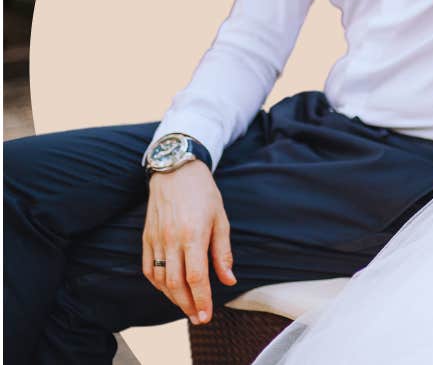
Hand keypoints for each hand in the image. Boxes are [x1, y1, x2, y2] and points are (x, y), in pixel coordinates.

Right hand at [142, 161, 235, 323]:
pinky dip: (157, 284)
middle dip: (187, 305)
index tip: (207, 315)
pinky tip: (169, 290)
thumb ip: (223, 252)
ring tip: (187, 307)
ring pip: (159, 279)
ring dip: (172, 298)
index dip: (202, 300)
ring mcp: (155, 240)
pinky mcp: (145, 238)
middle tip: (199, 318)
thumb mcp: (221, 219)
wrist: (175, 171)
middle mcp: (171, 240)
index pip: (196, 277)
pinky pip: (147, 269)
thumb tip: (229, 280)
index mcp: (193, 235)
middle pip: (176, 283)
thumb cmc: (203, 193)